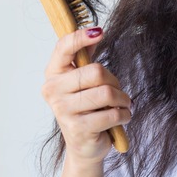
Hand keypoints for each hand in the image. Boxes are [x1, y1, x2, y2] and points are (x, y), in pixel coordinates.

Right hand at [40, 27, 131, 164]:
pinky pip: (112, 114)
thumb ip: (86, 56)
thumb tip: (95, 31)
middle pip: (96, 71)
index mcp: (53, 73)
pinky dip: (124, 114)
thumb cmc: (85, 108)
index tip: (99, 31)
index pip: (64, 48)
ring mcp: (63, 110)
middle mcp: (53, 90)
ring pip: (106, 93)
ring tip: (122, 105)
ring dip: (122, 100)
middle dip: (115, 81)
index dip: (81, 37)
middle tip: (117, 91)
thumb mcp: (83, 80)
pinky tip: (122, 117)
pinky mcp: (78, 129)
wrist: (83, 145)